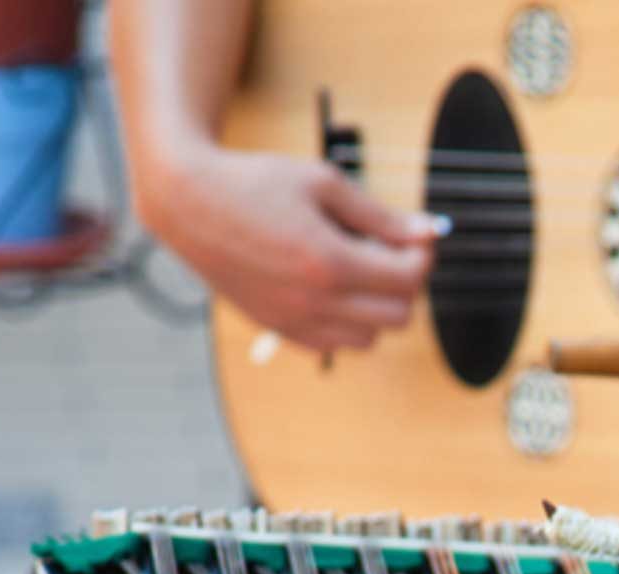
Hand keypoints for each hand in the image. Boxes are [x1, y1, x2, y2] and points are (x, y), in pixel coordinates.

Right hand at [136, 148, 437, 351]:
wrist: (189, 203)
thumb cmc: (254, 184)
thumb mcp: (324, 184)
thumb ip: (382, 215)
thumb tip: (430, 232)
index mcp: (329, 261)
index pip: (408, 280)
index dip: (422, 256)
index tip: (414, 237)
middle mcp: (313, 301)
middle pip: (398, 317)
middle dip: (405, 285)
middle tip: (390, 254)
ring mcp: (294, 322)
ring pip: (369, 339)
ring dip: (377, 308)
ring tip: (358, 270)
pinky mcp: (278, 330)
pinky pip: (334, 345)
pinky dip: (346, 323)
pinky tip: (332, 288)